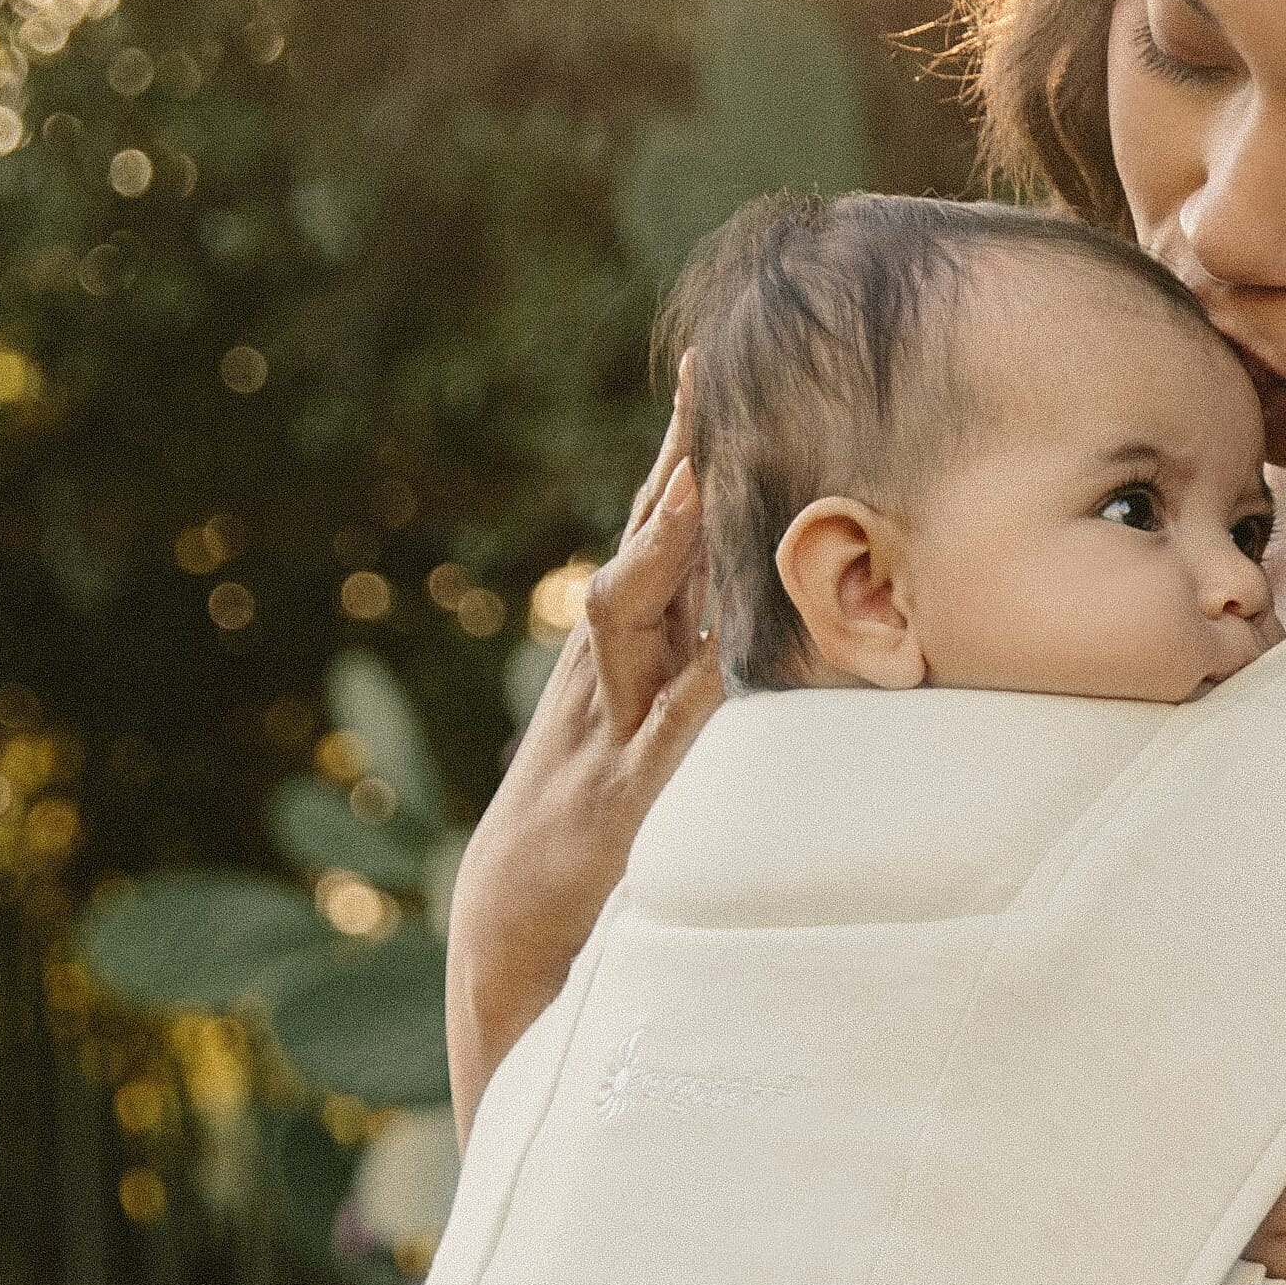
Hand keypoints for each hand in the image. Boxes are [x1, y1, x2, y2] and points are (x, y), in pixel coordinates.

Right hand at [449, 398, 724, 1129]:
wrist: (517, 923)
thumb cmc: (601, 817)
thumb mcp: (653, 719)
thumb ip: (699, 657)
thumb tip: (767, 593)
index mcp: (625, 644)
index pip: (657, 525)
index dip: (685, 446)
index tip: (717, 361)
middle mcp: (608, 667)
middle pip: (641, 544)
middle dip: (673, 463)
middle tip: (711, 379)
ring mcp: (606, 725)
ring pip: (629, 618)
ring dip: (661, 553)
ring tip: (693, 489)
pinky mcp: (621, 798)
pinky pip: (661, 736)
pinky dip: (690, 694)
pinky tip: (722, 658)